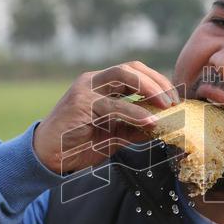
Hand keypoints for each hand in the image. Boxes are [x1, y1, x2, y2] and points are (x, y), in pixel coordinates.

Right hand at [33, 61, 179, 173]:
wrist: (49, 156)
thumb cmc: (81, 143)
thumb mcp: (116, 134)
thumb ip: (136, 126)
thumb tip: (166, 125)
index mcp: (102, 84)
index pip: (134, 71)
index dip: (157, 81)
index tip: (174, 98)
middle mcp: (93, 81)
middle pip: (130, 67)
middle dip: (156, 81)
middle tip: (173, 100)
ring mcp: (85, 90)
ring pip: (122, 77)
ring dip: (149, 89)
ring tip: (166, 106)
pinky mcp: (80, 104)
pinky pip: (113, 105)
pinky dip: (135, 112)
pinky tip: (151, 121)